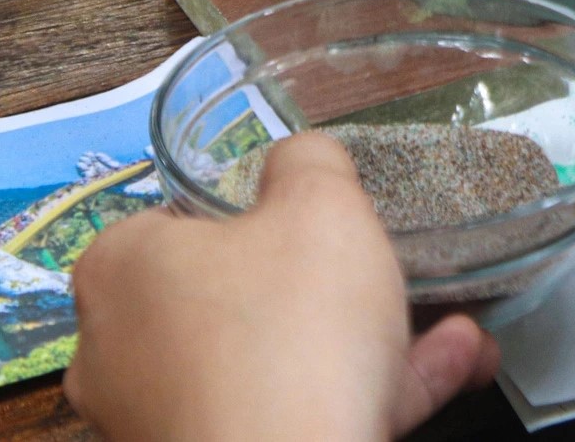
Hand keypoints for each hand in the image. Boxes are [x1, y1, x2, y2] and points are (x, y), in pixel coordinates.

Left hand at [64, 133, 499, 441]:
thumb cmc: (290, 333)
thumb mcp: (320, 205)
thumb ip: (310, 163)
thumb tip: (300, 159)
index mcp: (120, 270)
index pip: (174, 223)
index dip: (251, 216)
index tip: (313, 221)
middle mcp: (121, 353)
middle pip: (235, 301)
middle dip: (334, 289)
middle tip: (390, 275)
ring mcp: (164, 425)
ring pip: (278, 366)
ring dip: (371, 346)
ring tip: (454, 330)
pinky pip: (297, 418)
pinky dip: (369, 396)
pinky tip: (452, 366)